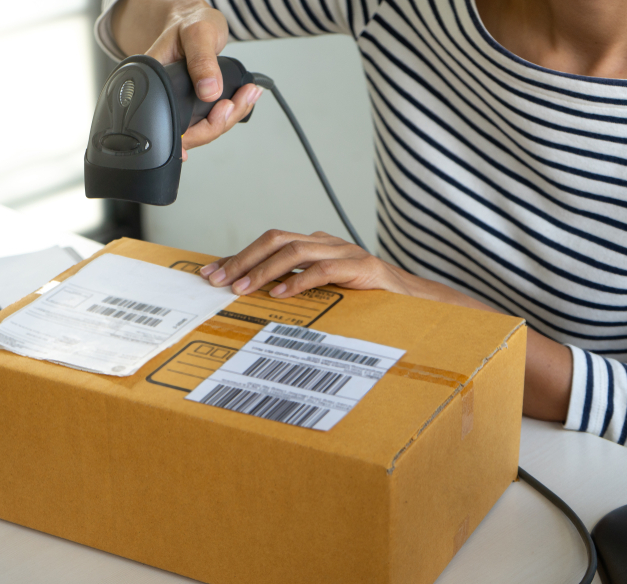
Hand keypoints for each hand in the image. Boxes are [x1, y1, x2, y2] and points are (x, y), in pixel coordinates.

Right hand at [111, 0, 262, 160]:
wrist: (193, 19)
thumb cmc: (188, 23)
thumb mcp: (197, 33)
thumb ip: (202, 60)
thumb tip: (209, 91)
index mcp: (154, 86)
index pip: (169, 125)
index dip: (190, 136)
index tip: (215, 121)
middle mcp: (165, 101)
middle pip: (190, 134)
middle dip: (218, 123)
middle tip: (237, 102)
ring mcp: (179, 106)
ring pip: (203, 129)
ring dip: (229, 118)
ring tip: (248, 95)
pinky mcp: (193, 106)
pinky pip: (211, 119)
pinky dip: (231, 111)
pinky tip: (245, 99)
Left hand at [200, 230, 414, 296]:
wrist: (415, 302)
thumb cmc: (365, 299)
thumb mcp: (322, 292)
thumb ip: (292, 287)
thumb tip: (252, 296)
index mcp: (315, 245)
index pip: (268, 243)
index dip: (238, 256)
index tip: (210, 272)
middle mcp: (326, 243)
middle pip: (276, 238)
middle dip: (243, 258)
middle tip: (219, 280)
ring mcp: (345, 252)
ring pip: (295, 250)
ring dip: (264, 270)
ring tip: (243, 289)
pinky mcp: (363, 268)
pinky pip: (324, 270)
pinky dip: (299, 281)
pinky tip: (281, 294)